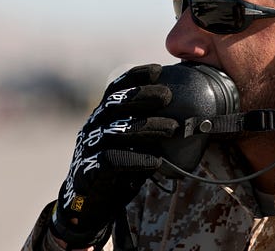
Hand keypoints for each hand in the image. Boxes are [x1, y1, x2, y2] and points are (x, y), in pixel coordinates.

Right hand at [50, 64, 177, 247]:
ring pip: (115, 131)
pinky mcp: (89, 171)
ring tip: (172, 129)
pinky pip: (111, 161)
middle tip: (168, 96)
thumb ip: (148, 129)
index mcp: (102, 116)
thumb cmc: (117, 169)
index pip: (115, 89)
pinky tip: (156, 161)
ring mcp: (88, 148)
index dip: (134, 77)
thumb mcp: (132, 144)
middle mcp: (93, 127)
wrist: (89, 204)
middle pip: (114, 104)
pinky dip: (135, 159)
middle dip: (141, 96)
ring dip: (146, 128)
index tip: (157, 69)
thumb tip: (185, 117)